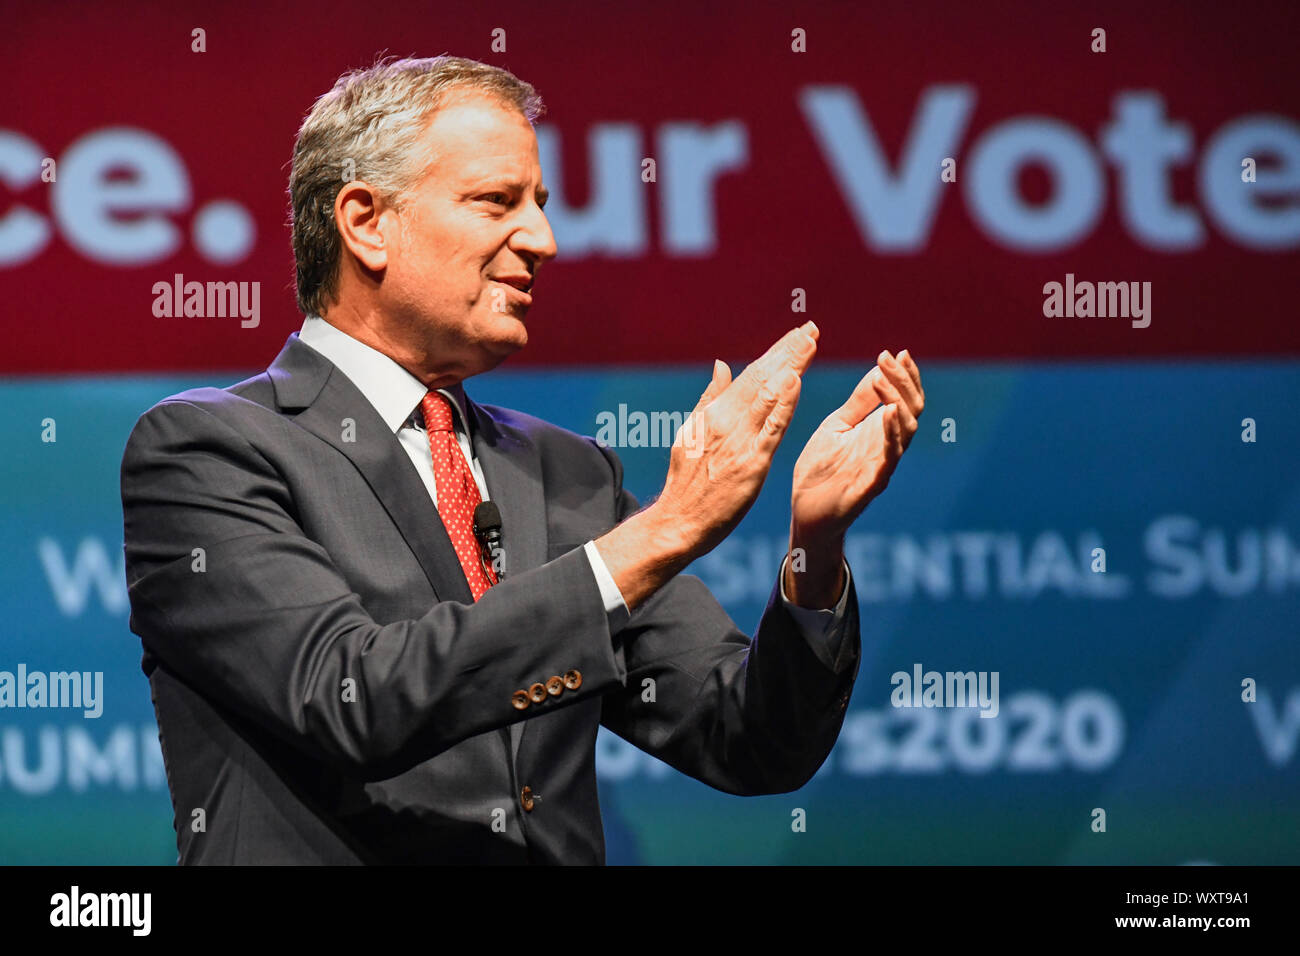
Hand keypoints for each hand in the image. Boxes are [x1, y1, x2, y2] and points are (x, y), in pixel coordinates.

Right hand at [657, 320, 819, 555]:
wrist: (679, 521)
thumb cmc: (686, 482)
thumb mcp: (691, 433)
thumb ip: (710, 399)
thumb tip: (723, 365)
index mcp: (714, 413)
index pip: (751, 374)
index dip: (776, 352)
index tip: (796, 334)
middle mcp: (727, 421)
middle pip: (763, 378)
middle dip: (788, 351)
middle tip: (811, 328)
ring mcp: (739, 441)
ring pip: (769, 395)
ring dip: (791, 366)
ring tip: (810, 342)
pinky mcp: (752, 463)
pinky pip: (772, 428)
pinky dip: (784, 403)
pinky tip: (795, 380)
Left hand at [790, 348, 923, 544]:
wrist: (805, 513)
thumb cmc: (822, 471)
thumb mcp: (837, 427)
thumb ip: (858, 403)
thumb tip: (876, 371)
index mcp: (879, 432)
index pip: (905, 399)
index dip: (906, 376)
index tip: (897, 352)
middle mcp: (887, 448)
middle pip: (912, 410)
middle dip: (903, 381)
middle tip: (887, 358)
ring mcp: (881, 467)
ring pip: (906, 433)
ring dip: (899, 403)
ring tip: (885, 380)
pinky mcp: (869, 486)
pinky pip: (889, 460)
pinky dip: (892, 436)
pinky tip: (888, 414)